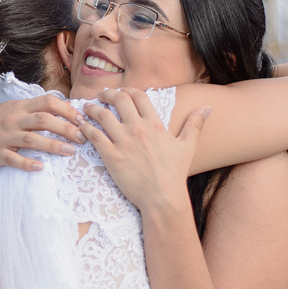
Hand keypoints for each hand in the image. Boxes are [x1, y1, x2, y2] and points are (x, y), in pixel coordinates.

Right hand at [0, 95, 84, 171]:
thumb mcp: (12, 109)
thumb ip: (34, 110)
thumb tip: (64, 109)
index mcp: (19, 107)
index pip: (47, 102)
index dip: (67, 110)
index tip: (82, 119)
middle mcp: (13, 120)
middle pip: (44, 120)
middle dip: (66, 128)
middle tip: (82, 137)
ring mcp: (5, 137)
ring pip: (32, 139)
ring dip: (53, 145)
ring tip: (70, 152)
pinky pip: (14, 159)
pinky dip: (27, 163)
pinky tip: (40, 167)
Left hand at [79, 88, 209, 212]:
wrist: (163, 198)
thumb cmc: (175, 174)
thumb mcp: (187, 147)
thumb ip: (194, 125)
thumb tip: (206, 108)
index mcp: (155, 124)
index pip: (138, 95)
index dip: (127, 90)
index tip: (120, 92)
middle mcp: (138, 129)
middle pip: (118, 99)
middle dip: (107, 94)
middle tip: (100, 97)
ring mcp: (123, 142)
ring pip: (102, 115)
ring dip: (91, 109)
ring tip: (86, 109)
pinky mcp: (111, 156)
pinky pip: (93, 135)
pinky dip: (85, 127)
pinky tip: (81, 125)